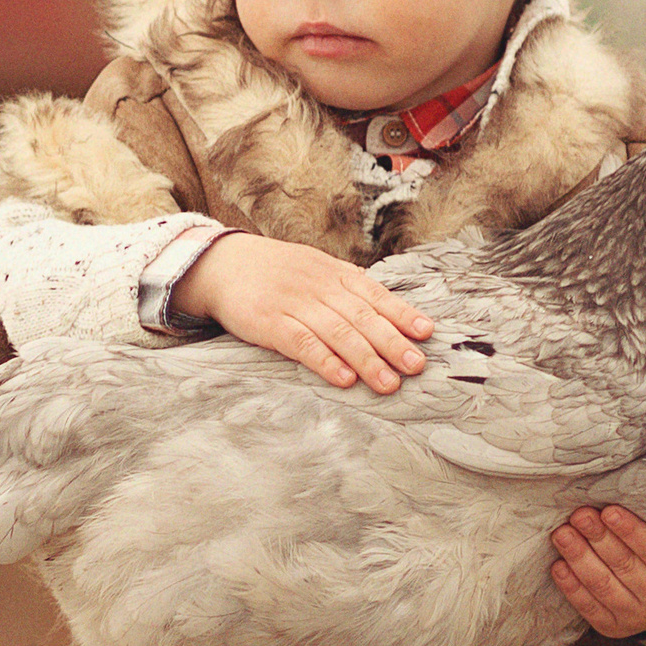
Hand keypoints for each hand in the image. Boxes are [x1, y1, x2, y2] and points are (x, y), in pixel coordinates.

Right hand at [174, 233, 432, 391]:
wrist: (221, 263)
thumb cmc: (274, 271)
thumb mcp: (313, 267)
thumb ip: (345, 287)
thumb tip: (385, 310)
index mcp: (332, 272)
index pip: (373, 294)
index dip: (401, 314)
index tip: (425, 333)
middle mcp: (318, 286)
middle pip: (361, 316)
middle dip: (392, 342)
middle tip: (415, 366)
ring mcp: (293, 304)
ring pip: (337, 333)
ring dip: (366, 359)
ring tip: (388, 383)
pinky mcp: (269, 322)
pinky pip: (302, 343)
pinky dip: (325, 361)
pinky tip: (344, 378)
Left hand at [550, 507, 645, 637]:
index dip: (632, 532)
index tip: (609, 511)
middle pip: (626, 566)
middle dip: (599, 539)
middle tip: (580, 515)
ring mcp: (639, 617)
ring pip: (604, 586)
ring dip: (580, 559)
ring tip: (563, 534)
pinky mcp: (615, 627)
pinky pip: (590, 607)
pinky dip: (572, 587)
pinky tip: (558, 565)